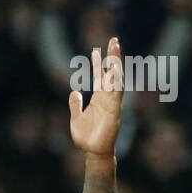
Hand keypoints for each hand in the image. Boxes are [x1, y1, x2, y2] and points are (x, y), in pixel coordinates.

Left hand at [69, 38, 123, 156]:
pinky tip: (116, 69)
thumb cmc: (86, 137)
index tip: (96, 50)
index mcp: (99, 98)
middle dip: (113, 57)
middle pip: (112, 73)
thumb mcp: (76, 118)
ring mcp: (112, 103)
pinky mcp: (115, 110)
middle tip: (113, 40)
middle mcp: (107, 97)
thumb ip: (75, 105)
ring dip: (117, 63)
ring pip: (117, 78)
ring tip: (116, 48)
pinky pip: (117, 93)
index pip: (100, 76)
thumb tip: (74, 91)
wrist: (93, 152)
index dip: (99, 63)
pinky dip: (117, 81)